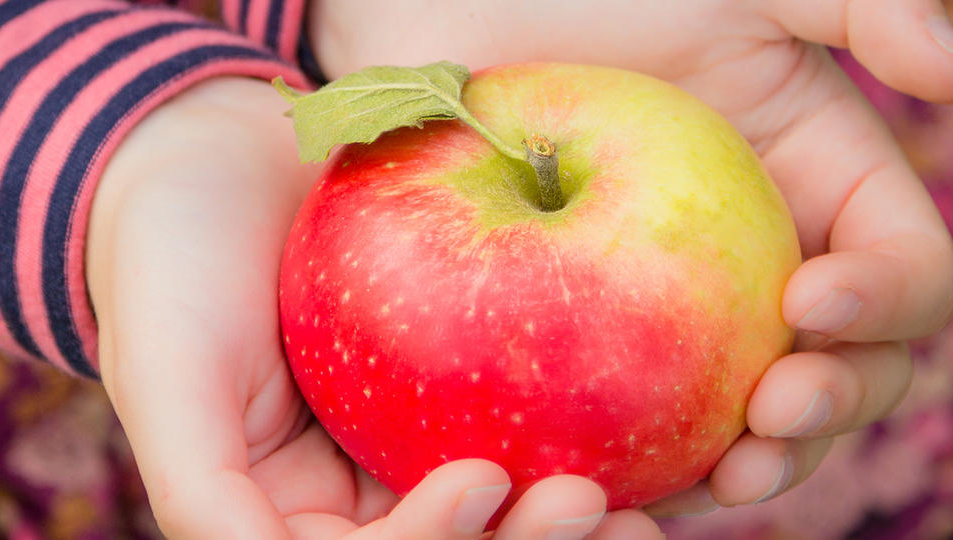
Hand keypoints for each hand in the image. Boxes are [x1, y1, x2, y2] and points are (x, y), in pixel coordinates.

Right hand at [85, 77, 661, 538]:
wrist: (213, 164)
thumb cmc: (173, 268)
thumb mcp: (168, 380)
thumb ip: (204, 493)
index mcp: (303, 517)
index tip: (483, 481)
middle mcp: (370, 490)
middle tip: (593, 510)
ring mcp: (420, 436)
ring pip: (511, 503)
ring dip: (574, 520)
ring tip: (638, 499)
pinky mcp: (464, 376)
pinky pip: (529, 413)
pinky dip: (585, 427)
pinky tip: (646, 419)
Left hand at [310, 0, 952, 515]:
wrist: (472, 22)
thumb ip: (858, 10)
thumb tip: (952, 66)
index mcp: (825, 191)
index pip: (903, 270)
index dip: (885, 300)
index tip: (807, 304)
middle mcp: (769, 264)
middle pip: (846, 365)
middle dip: (828, 403)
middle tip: (769, 418)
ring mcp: (693, 311)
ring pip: (754, 414)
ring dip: (758, 461)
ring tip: (722, 481)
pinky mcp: (612, 342)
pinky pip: (649, 418)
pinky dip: (655, 457)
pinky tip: (626, 480)